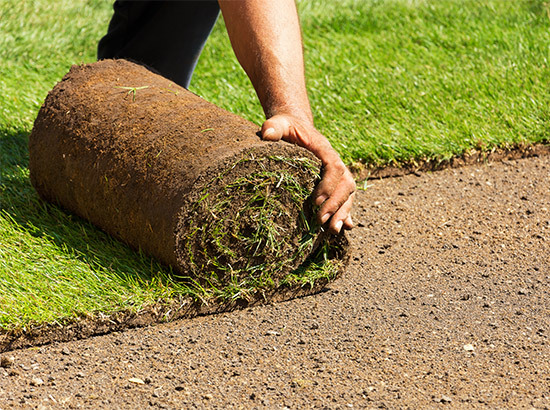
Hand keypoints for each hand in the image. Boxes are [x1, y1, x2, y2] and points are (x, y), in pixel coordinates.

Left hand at [261, 114, 354, 233]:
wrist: (296, 128)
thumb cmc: (287, 127)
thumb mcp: (279, 124)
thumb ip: (274, 127)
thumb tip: (267, 134)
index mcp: (324, 149)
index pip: (334, 166)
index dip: (329, 184)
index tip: (316, 200)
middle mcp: (335, 163)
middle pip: (345, 184)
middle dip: (336, 204)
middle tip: (321, 221)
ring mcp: (336, 175)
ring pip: (347, 194)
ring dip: (342, 213)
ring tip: (332, 230)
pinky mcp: (332, 184)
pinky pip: (344, 199)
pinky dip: (345, 214)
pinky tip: (344, 228)